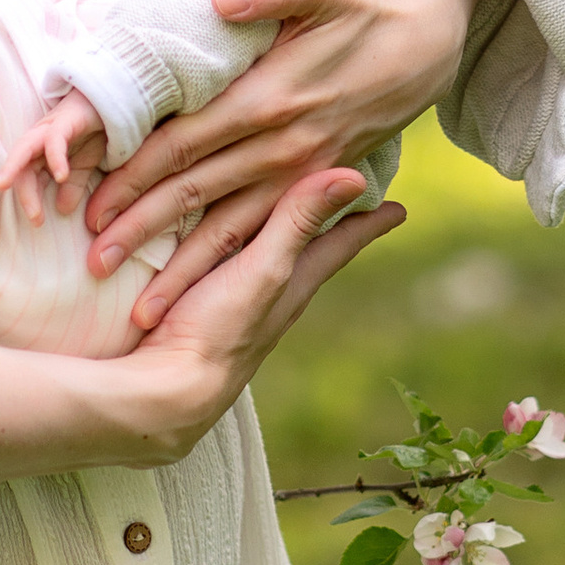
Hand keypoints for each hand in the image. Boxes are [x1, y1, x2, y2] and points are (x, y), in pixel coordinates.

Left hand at [0, 88, 108, 221]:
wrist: (114, 101)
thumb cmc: (95, 130)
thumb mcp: (85, 164)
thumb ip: (72, 186)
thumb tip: (63, 210)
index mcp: (42, 153)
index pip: (28, 177)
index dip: (30, 199)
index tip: (38, 223)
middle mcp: (40, 140)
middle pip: (22, 165)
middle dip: (23, 192)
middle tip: (34, 219)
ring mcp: (51, 127)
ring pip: (25, 147)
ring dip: (14, 168)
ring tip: (4, 186)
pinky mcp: (66, 118)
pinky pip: (55, 138)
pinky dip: (56, 157)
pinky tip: (61, 175)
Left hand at [84, 0, 488, 328]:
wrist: (430, 45)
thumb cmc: (370, 8)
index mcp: (270, 100)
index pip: (183, 145)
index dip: (134, 175)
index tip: (91, 204)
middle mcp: (282, 146)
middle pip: (193, 194)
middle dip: (141, 231)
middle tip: (92, 263)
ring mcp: (301, 171)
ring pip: (227, 228)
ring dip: (181, 266)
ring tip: (138, 306)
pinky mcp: (316, 183)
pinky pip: (264, 229)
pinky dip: (229, 262)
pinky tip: (198, 287)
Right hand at [107, 161, 408, 461]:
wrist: (164, 388)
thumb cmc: (219, 331)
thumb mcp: (263, 269)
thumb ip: (297, 223)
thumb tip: (355, 176)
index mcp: (293, 281)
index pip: (339, 244)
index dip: (368, 223)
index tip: (400, 209)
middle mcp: (270, 290)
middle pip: (308, 249)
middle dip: (327, 222)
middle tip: (348, 197)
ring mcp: (235, 301)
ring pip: (267, 257)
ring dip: (280, 233)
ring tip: (290, 213)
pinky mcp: (199, 304)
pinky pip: (224, 265)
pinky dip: (233, 247)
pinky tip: (222, 244)